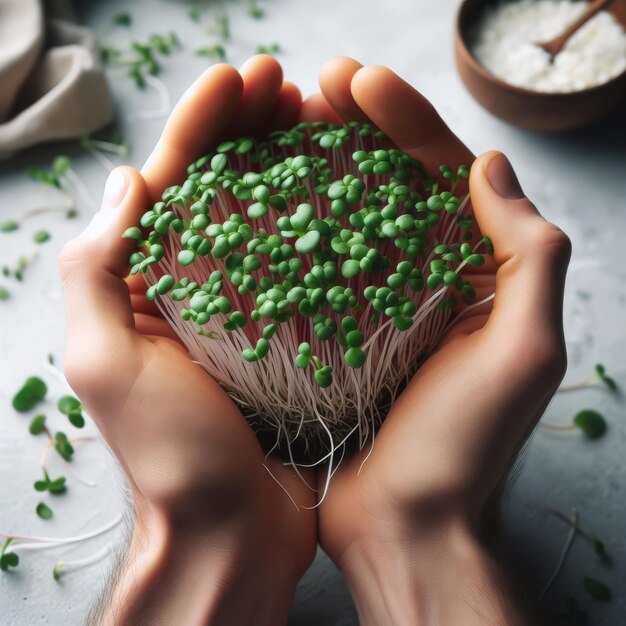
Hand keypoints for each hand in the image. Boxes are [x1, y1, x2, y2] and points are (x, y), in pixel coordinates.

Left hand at [59, 56, 316, 625]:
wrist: (230, 532)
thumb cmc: (171, 460)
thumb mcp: (107, 364)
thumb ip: (96, 270)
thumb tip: (127, 180)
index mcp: (142, 288)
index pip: (169, 184)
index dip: (202, 124)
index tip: (243, 77)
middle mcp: (191, 292)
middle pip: (219, 189)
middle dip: (248, 130)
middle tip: (288, 87)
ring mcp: (244, 311)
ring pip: (265, 218)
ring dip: (287, 163)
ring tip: (317, 120)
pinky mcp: (289, 334)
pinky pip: (302, 265)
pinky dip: (319, 223)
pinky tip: (344, 190)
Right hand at [313, 58, 570, 624]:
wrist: (408, 528)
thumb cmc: (465, 453)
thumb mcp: (521, 355)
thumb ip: (528, 258)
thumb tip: (490, 168)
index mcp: (481, 278)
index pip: (447, 178)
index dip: (408, 122)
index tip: (359, 82)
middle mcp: (433, 283)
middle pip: (397, 186)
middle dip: (362, 128)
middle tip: (317, 88)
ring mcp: (381, 305)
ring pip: (354, 217)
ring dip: (326, 166)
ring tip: (289, 126)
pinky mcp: (340, 332)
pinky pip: (322, 267)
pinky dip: (300, 229)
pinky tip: (271, 198)